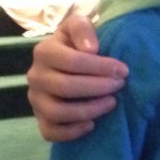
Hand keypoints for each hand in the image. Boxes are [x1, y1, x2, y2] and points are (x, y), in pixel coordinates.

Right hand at [27, 15, 128, 140]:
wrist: (66, 63)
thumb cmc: (77, 44)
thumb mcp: (79, 26)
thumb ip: (83, 28)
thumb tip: (91, 49)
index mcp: (44, 52)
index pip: (72, 61)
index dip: (101, 67)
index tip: (124, 71)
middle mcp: (35, 76)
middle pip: (65, 87)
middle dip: (98, 87)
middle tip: (120, 86)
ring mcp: (36, 101)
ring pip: (57, 112)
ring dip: (89, 110)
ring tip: (112, 103)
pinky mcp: (41, 120)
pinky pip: (50, 132)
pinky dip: (72, 132)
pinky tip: (93, 125)